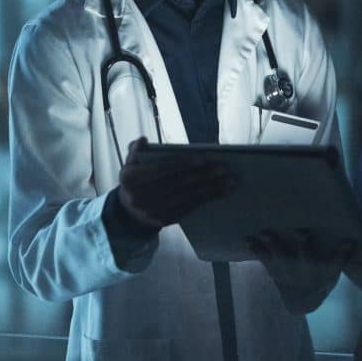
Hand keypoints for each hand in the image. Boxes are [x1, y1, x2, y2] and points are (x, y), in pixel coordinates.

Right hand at [117, 137, 235, 228]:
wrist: (130, 211)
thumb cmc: (136, 180)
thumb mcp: (130, 164)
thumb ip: (136, 151)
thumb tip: (143, 140)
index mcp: (131, 179)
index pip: (162, 168)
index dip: (184, 162)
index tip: (205, 157)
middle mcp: (140, 197)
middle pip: (179, 183)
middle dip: (205, 174)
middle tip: (226, 168)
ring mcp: (154, 211)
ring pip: (189, 196)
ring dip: (213, 187)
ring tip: (231, 180)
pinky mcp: (166, 220)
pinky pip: (191, 207)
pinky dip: (209, 198)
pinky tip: (223, 191)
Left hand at [247, 229, 353, 314]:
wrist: (304, 301)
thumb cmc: (321, 281)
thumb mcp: (334, 272)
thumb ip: (341, 256)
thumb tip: (350, 240)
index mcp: (314, 269)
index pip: (312, 256)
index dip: (307, 246)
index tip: (302, 232)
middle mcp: (298, 271)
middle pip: (287, 257)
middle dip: (277, 246)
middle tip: (266, 233)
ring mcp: (284, 273)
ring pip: (273, 260)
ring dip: (262, 248)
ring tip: (252, 237)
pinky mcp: (274, 273)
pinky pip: (265, 262)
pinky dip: (257, 252)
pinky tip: (247, 241)